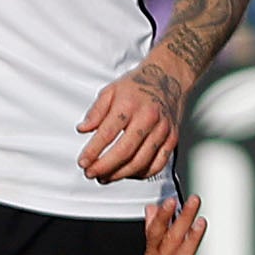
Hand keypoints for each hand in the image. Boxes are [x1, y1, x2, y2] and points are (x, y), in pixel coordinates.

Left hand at [77, 63, 186, 181]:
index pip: (107, 133)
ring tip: (106, 177)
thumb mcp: (111, 90)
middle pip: (125, 151)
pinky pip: (158, 164)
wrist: (168, 77)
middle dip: (105, 167)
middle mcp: (148, 117)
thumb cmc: (139, 85)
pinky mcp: (172, 139)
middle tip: (91, 173)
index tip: (83, 162)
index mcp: (130, 104)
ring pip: (141, 162)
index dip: (93, 151)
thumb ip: (95, 111)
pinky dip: (141, 174)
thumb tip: (83, 129)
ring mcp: (162, 130)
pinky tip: (128, 173)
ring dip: (120, 174)